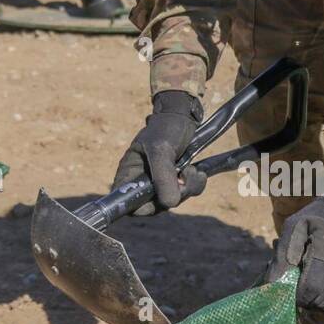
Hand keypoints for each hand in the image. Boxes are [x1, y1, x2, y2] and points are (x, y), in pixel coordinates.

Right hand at [112, 90, 206, 215]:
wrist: (183, 115)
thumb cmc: (165, 128)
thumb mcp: (161, 149)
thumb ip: (163, 176)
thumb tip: (170, 204)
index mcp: (128, 173)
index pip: (125, 202)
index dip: (139, 207)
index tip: (158, 199)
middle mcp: (141, 181)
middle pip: (153, 206)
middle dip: (172, 194)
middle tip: (184, 177)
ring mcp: (158, 181)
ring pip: (172, 200)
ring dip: (187, 189)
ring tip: (192, 170)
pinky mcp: (174, 180)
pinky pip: (184, 193)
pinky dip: (194, 185)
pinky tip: (198, 171)